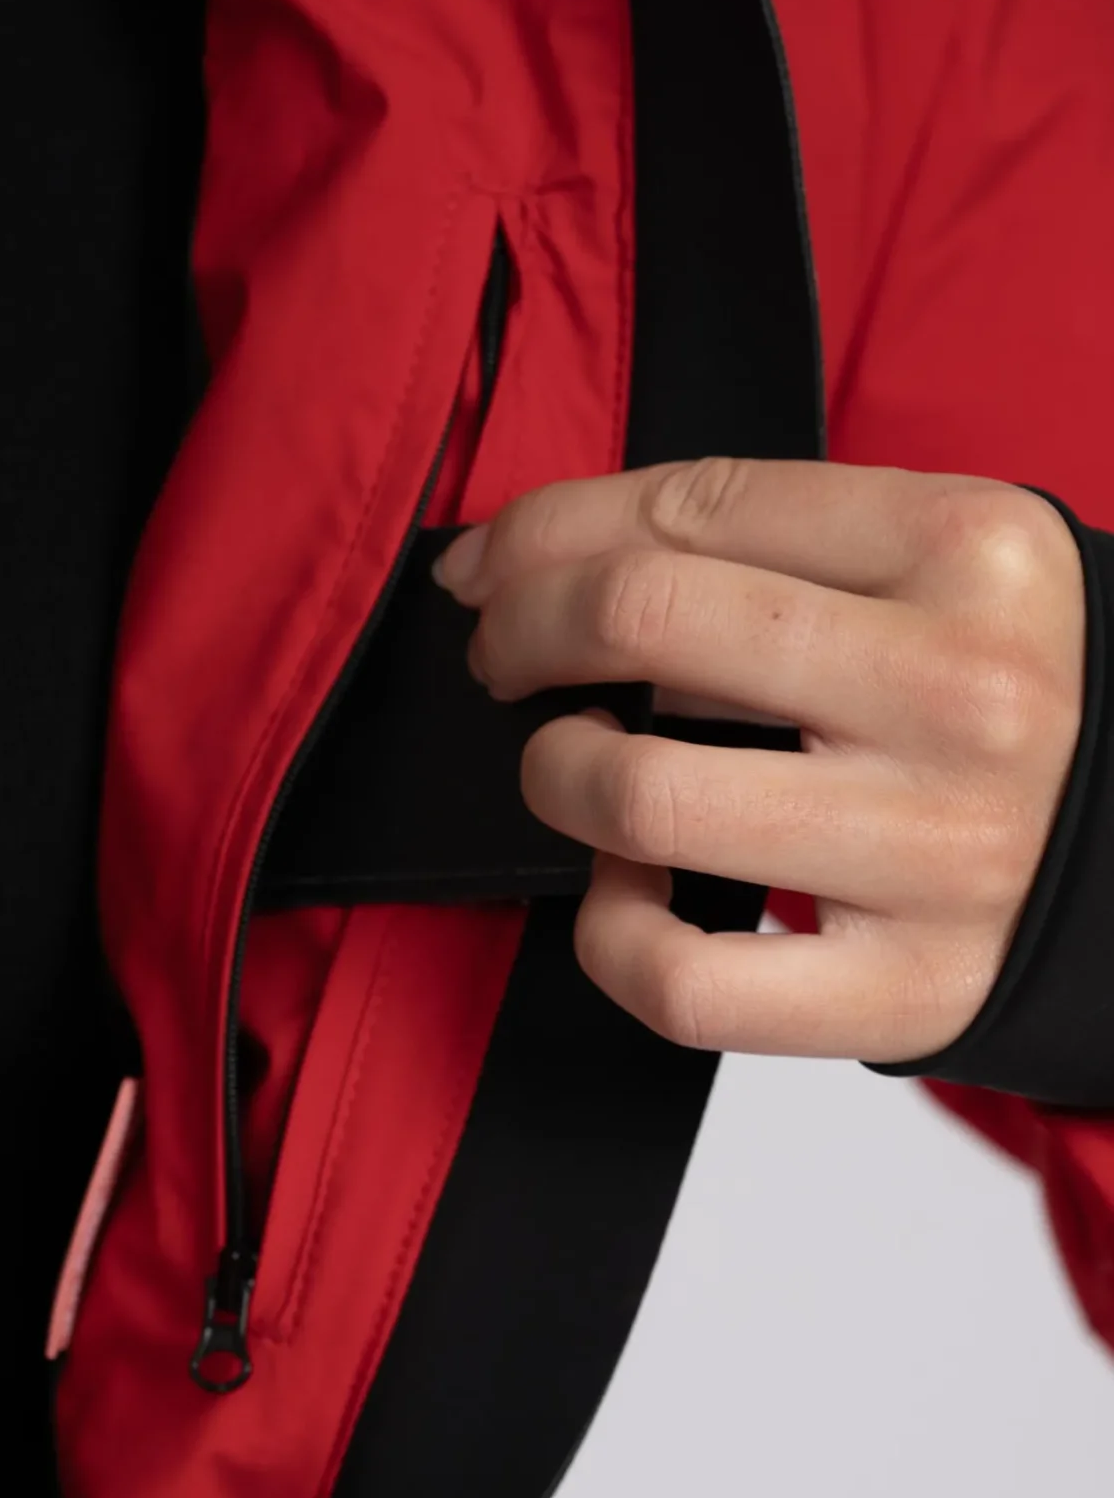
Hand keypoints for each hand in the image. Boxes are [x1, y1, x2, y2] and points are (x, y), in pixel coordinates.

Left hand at [433, 458, 1086, 1060]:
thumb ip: (770, 546)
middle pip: (641, 618)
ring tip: (580, 771)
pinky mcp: (906, 990)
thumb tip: (524, 557)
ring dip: (559, 776)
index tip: (487, 569)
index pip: (690, 507)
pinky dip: (612, 934)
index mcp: (972, 550)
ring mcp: (936, 851)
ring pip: (641, 795)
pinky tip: (628, 890)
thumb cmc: (1009, 705)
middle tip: (505, 663)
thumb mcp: (940, 573)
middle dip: (522, 633)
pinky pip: (683, 980)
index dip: (543, 534)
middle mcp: (962, 693)